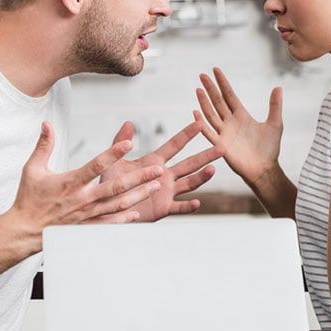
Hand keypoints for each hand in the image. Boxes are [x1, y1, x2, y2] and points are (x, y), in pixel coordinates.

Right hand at [9, 122, 163, 240]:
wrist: (24, 230)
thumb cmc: (28, 199)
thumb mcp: (32, 169)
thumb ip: (44, 145)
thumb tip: (46, 124)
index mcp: (71, 182)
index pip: (96, 165)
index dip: (113, 153)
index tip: (129, 143)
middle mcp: (82, 199)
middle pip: (116, 187)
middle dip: (139, 178)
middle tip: (158, 170)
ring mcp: (87, 215)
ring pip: (118, 205)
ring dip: (139, 195)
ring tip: (155, 186)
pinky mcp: (86, 227)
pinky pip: (109, 224)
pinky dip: (124, 219)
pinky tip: (137, 213)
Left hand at [99, 121, 223, 221]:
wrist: (107, 209)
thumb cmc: (110, 185)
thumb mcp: (114, 162)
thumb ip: (120, 142)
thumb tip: (129, 122)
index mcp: (154, 162)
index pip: (174, 145)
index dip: (186, 134)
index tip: (200, 122)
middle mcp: (164, 176)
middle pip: (189, 164)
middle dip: (206, 156)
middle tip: (223, 147)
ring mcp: (166, 192)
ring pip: (189, 183)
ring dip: (201, 177)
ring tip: (213, 169)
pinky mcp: (163, 208)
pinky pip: (178, 207)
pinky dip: (188, 206)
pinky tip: (198, 202)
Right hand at [194, 67, 282, 184]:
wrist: (264, 169)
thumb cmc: (269, 148)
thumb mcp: (275, 124)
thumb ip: (275, 106)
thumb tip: (278, 87)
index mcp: (241, 115)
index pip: (229, 95)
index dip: (223, 83)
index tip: (215, 70)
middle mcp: (230, 122)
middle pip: (217, 101)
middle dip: (210, 88)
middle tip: (202, 75)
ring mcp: (224, 133)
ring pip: (211, 114)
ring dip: (204, 102)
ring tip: (198, 89)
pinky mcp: (220, 145)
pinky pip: (209, 132)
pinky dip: (201, 123)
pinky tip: (195, 113)